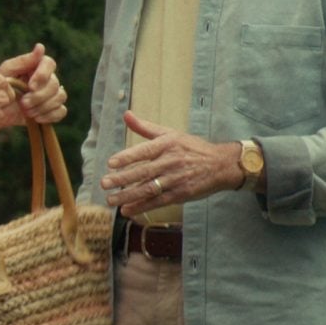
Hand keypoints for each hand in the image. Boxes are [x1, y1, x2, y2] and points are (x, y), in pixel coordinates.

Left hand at [0, 43, 66, 126]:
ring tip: (27, 112)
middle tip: (23, 104)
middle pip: (54, 84)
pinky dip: (50, 115)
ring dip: (43, 106)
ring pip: (60, 97)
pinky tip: (37, 118)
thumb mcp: (5, 73)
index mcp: (35, 66)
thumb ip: (22, 61)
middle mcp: (46, 78)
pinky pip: (61, 111)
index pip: (49, 63)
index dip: (43, 75)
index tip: (31, 86)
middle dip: (39, 96)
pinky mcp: (52, 109)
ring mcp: (51, 94)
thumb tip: (40, 47)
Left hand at [100, 112, 243, 209]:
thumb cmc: (192, 148)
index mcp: (167, 144)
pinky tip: (127, 210)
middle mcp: (171, 161)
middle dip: (122, 179)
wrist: (221, 164)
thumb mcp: (171, 134)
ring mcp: (176, 179)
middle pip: (143, 172)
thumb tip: (126, 114)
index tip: (111, 163)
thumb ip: (145, 127)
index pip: (145, 151)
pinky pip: (159, 201)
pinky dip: (142, 206)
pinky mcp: (181, 194)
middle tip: (104, 183)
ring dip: (128, 196)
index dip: (127, 157)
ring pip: (149, 189)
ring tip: (110, 200)